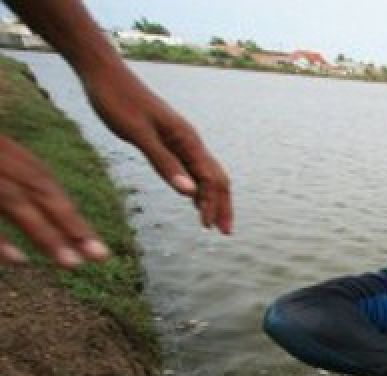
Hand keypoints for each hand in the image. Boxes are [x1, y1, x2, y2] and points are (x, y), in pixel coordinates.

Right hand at [0, 136, 109, 266]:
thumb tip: (33, 205)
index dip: (70, 215)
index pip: (45, 186)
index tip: (96, 246)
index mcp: (7, 155)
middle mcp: (1, 162)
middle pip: (40, 193)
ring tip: (72, 264)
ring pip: (16, 204)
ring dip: (45, 234)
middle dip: (71, 225)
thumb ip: (12, 176)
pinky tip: (19, 261)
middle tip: (101, 257)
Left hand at [83, 69, 232, 233]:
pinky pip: (189, 167)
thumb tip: (189, 192)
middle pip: (215, 178)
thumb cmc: (117, 100)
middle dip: (222, 205)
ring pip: (204, 174)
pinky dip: (195, 187)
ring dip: (211, 198)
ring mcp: (178, 140)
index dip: (213, 204)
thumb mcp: (137, 133)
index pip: (210, 178)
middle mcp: (188, 140)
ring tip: (211, 222)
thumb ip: (163, 162)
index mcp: (186, 139)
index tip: (208, 228)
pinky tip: (192, 198)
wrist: (103, 73)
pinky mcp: (166, 140)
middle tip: (224, 232)